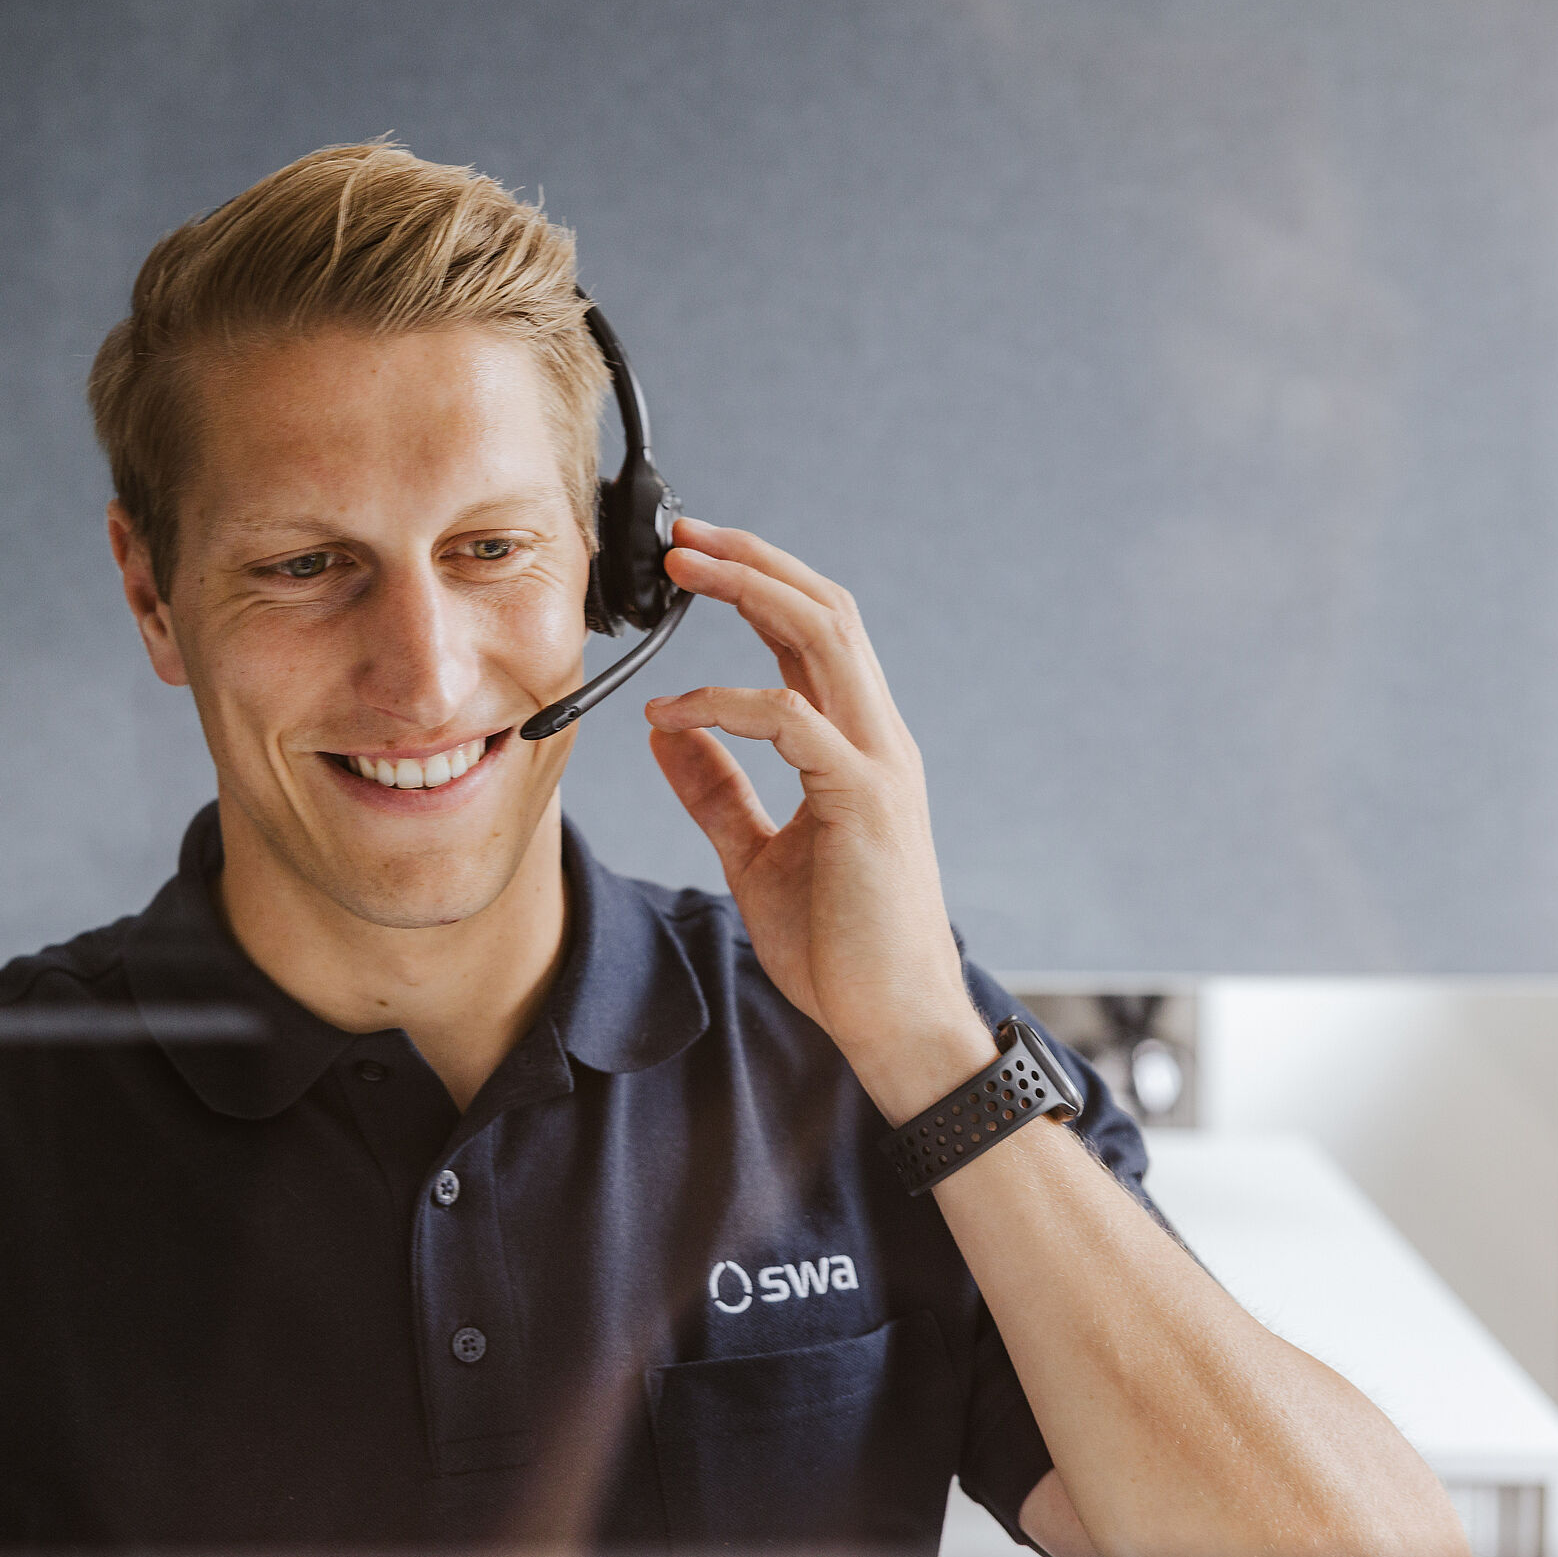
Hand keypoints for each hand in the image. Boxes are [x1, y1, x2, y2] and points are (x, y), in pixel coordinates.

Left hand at [643, 518, 995, 1096]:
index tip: (692, 561)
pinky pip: (793, 720)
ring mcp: (878, 763)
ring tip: (685, 570)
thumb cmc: (840, 946)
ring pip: (824, 637)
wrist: (892, 1020)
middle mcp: (876, 738)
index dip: (756, 587)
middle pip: (825, 611)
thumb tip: (665, 729)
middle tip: (682, 536)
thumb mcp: (757, 855)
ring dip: (751, 591)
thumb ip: (715, 788)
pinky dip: (727, 703)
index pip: (813, 636)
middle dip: (753, 561)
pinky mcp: (864, 798)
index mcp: (856, 745)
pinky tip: (675, 710)